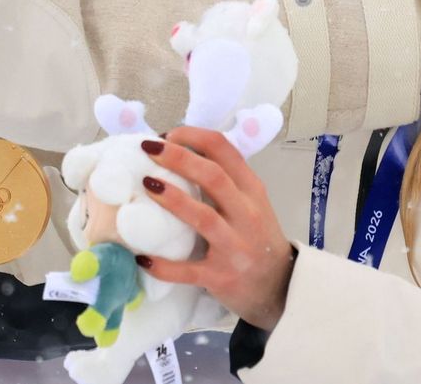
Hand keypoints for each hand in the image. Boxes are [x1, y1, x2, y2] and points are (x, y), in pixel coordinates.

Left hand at [134, 127, 295, 329]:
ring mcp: (235, 247)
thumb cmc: (257, 237)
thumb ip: (225, 181)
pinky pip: (188, 270)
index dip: (194, 137)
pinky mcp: (221, 277)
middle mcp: (246, 214)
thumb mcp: (251, 202)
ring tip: (147, 185)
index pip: (225, 150)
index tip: (168, 135)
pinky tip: (142, 257)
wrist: (279, 286)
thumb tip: (178, 153)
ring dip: (172, 199)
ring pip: (203, 217)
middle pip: (213, 177)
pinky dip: (164, 265)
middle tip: (149, 149)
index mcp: (251, 190)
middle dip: (178, 158)